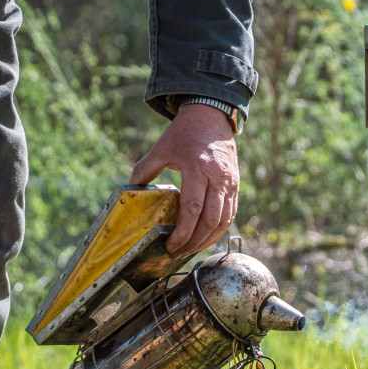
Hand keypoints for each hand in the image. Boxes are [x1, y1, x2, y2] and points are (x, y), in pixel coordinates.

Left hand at [129, 104, 239, 256]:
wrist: (211, 115)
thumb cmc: (185, 132)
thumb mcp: (162, 147)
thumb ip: (145, 169)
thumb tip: (132, 189)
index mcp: (198, 168)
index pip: (193, 208)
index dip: (183, 232)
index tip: (170, 245)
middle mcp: (218, 178)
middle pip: (210, 220)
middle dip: (194, 242)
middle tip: (178, 253)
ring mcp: (230, 183)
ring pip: (224, 221)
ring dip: (207, 240)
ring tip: (190, 250)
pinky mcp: (236, 186)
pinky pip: (230, 214)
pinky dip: (218, 230)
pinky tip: (205, 238)